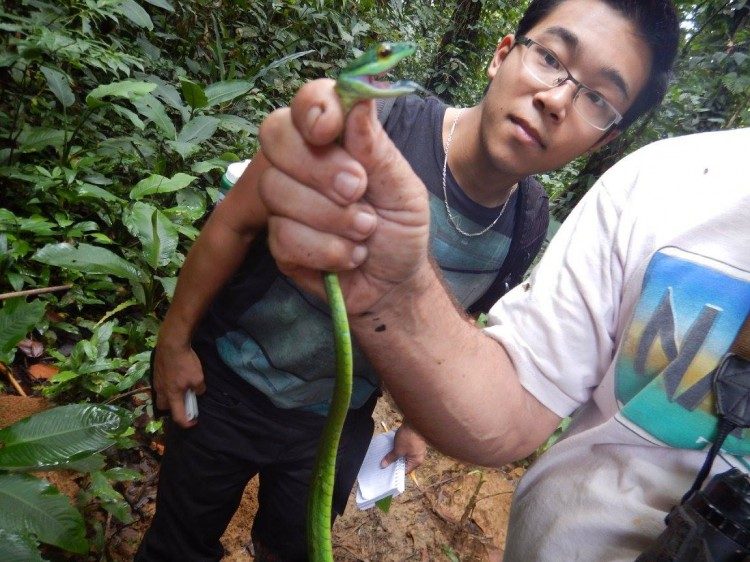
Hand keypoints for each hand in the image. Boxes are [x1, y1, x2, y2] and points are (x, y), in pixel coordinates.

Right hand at [152, 338, 205, 427]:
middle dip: (173, 408)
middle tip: (184, 402)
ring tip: (180, 389)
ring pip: (160, 396)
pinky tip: (175, 377)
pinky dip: (167, 386)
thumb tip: (197, 392)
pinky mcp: (156, 372)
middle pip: (164, 407)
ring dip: (169, 397)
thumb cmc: (185, 363)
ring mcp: (156, 381)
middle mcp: (161, 391)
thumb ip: (199, 389)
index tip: (193, 422)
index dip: (186, 423)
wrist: (171, 344)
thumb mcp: (198, 378)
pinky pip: (160, 384)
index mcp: (172, 396)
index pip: (177, 416)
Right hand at [257, 79, 431, 313]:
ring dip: (331, 217)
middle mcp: (304, 162)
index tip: (328, 130)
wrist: (395, 284)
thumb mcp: (404, 189)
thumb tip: (359, 98)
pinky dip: (326, 250)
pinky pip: (284, 235)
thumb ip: (377, 149)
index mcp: (338, 139)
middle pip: (275, 135)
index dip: (312, 107)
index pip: (309, 99)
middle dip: (318, 167)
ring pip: (277, 190)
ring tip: (365, 231)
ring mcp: (285, 201)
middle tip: (357, 190)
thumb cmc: (401, 229)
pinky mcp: (278, 241)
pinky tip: (349, 256)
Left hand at [381, 422, 426, 473]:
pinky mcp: (415, 442)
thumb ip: (391, 458)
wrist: (414, 421)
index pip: (405, 471)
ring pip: (405, 455)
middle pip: (405, 463)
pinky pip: (406, 449)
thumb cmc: (408, 438)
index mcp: (416, 461)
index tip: (386, 470)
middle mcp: (419, 456)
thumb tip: (383, 465)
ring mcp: (417, 449)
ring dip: (397, 455)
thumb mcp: (398, 449)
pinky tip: (393, 447)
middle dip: (395, 462)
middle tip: (385, 462)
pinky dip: (400, 449)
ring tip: (388, 455)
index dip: (395, 471)